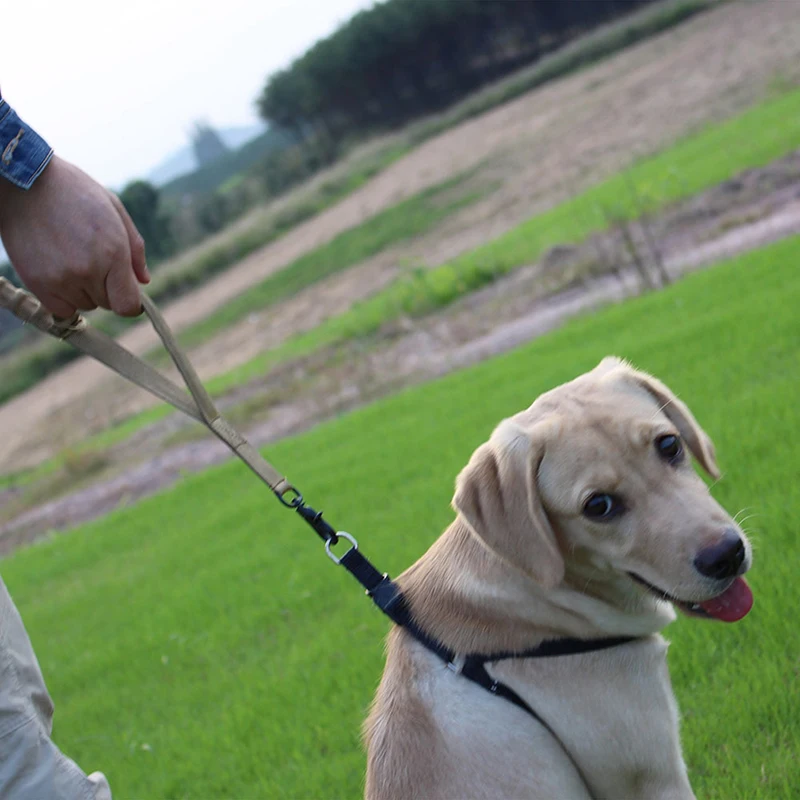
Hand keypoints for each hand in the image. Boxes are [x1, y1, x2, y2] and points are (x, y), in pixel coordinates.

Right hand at [0, 155, 149, 316]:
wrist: (25, 181)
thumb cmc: (74, 191)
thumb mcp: (114, 210)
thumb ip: (135, 249)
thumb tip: (144, 281)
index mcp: (113, 253)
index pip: (129, 305)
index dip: (131, 301)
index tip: (125, 289)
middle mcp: (88, 270)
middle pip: (108, 304)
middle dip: (107, 287)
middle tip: (91, 258)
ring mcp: (60, 279)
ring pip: (85, 305)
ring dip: (84, 290)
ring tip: (71, 257)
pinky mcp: (37, 283)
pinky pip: (61, 310)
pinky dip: (64, 298)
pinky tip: (60, 273)